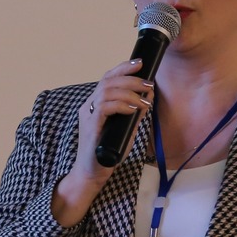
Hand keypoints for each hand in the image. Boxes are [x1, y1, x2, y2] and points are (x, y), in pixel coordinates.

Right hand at [52, 59, 152, 225]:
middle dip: (131, 79)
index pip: (108, 78)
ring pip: (107, 91)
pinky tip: (134, 108)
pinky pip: (105, 107)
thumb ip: (135, 114)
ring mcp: (88, 115)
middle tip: (148, 84)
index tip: (140, 63)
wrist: (93, 174)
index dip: (123, 68)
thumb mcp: (126, 129)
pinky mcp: (90, 126)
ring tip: (145, 100)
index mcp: (95, 104)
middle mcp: (89, 106)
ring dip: (130, 93)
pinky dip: (122, 105)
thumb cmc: (108, 153)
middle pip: (108, 81)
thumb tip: (148, 98)